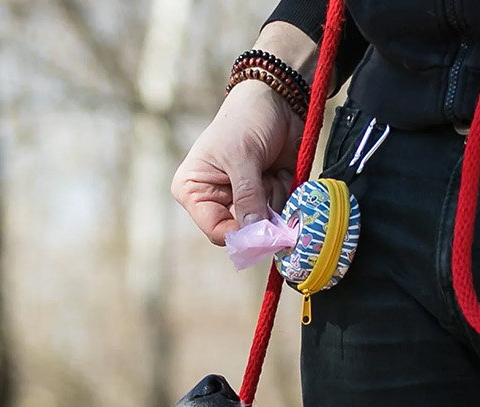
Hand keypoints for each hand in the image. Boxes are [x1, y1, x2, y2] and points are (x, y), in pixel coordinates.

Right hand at [172, 80, 303, 245]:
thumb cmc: (246, 119)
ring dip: (275, 200)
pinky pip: (280, 213)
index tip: (264, 232)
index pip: (216, 231)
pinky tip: (279, 173)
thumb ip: (247, 196)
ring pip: (265, 225)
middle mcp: (215, 200)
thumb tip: (254, 235)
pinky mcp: (265, 196)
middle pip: (242, 232)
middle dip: (261, 214)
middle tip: (268, 184)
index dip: (240, 236)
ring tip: (270, 171)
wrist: (277, 97)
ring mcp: (242, 200)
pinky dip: (285, 195)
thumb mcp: (242, 157)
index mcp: (193, 191)